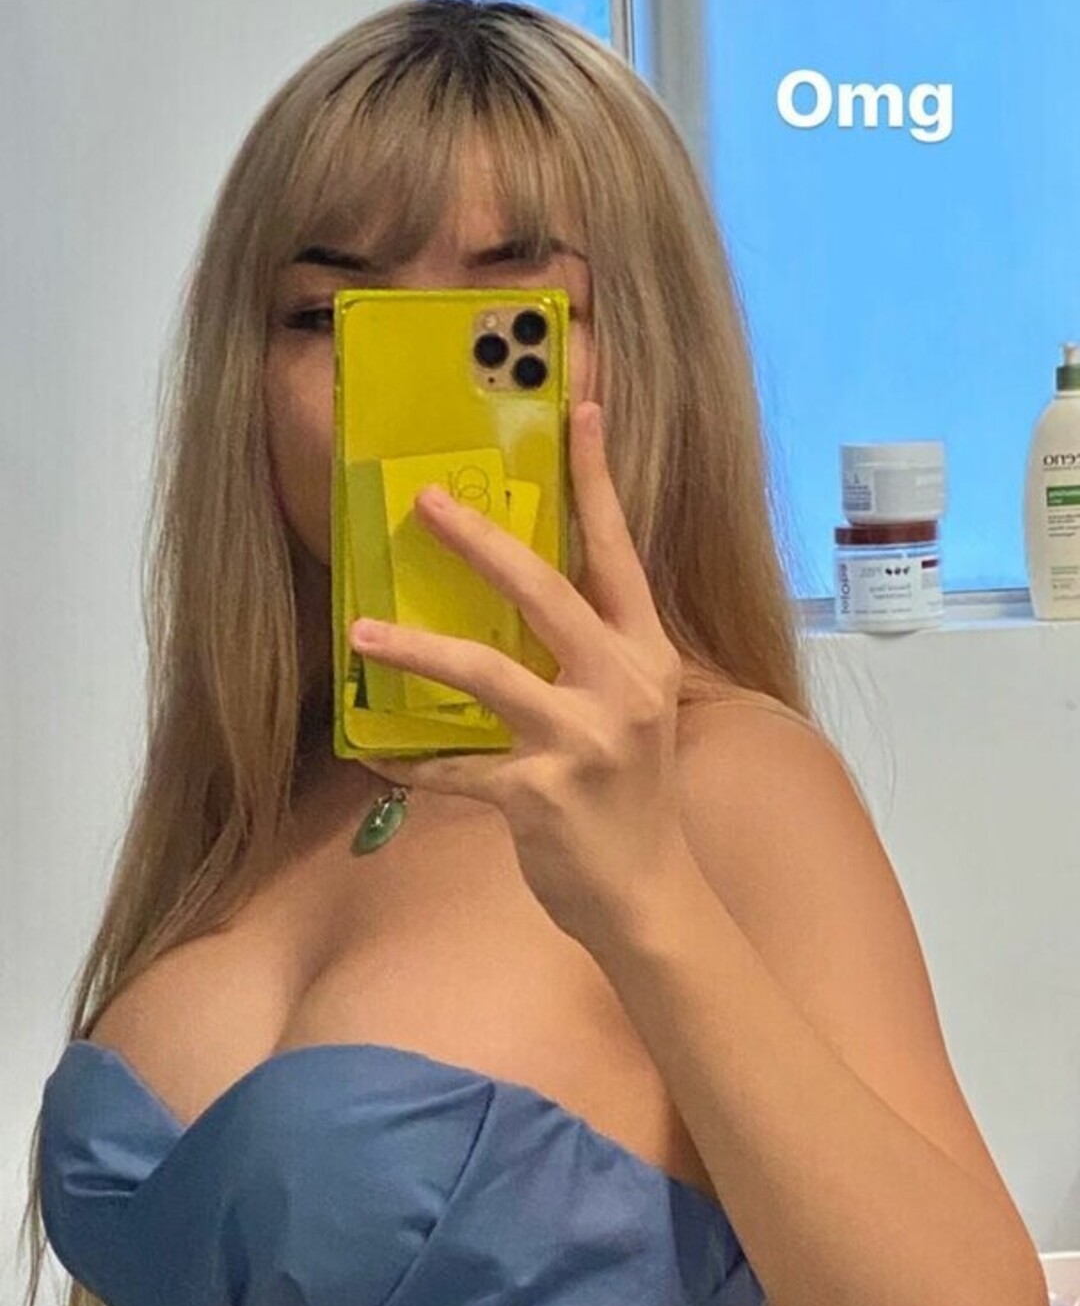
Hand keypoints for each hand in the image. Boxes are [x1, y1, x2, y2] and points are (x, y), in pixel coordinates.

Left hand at [348, 402, 695, 952]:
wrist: (649, 897)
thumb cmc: (632, 797)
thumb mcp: (631, 711)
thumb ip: (591, 655)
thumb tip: (519, 599)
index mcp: (646, 656)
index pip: (619, 552)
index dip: (598, 480)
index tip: (579, 408)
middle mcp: (622, 685)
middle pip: (544, 592)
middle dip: (480, 542)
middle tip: (426, 502)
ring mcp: (583, 740)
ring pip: (485, 673)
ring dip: (414, 648)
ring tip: (360, 630)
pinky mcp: (540, 794)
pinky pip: (454, 767)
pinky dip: (407, 761)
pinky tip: (369, 753)